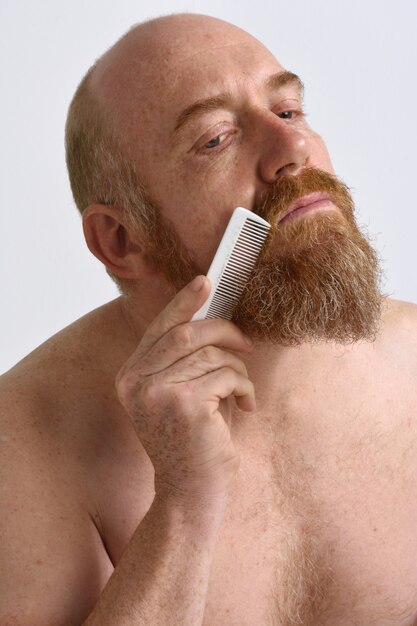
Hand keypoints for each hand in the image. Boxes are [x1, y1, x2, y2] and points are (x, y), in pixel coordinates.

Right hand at [115, 275, 254, 505]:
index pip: (158, 328)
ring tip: (242, 390)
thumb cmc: (192, 441)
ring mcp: (156, 393)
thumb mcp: (181, 393)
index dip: (184, 302)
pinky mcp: (184, 405)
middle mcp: (136, 383)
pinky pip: (226, 374)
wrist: (190, 493)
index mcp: (130, 377)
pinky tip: (246, 405)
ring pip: (211, 354)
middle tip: (247, 343)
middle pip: (187, 333)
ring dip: (237, 367)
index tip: (206, 281)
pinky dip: (244, 385)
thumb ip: (186, 359)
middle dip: (224, 331)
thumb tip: (212, 315)